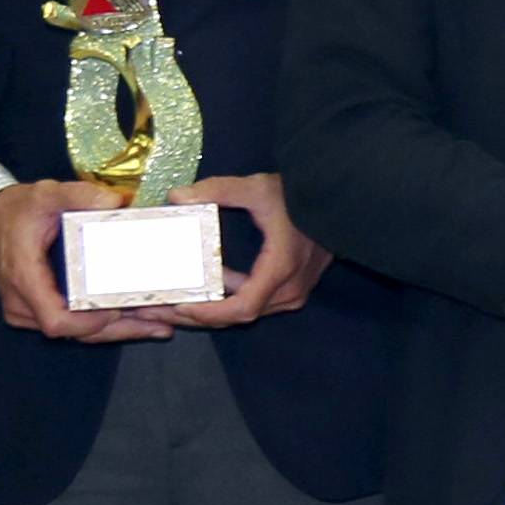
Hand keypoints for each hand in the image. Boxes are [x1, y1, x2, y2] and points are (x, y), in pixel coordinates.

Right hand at [0, 178, 175, 343]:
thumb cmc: (15, 210)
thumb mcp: (45, 194)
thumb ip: (78, 195)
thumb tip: (115, 202)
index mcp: (24, 278)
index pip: (56, 320)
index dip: (89, 323)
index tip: (119, 311)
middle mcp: (23, 303)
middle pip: (72, 332)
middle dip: (116, 330)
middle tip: (159, 325)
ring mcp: (28, 311)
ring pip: (73, 333)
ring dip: (113, 330)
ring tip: (157, 325)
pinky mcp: (36, 311)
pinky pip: (69, 324)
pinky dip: (100, 323)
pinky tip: (134, 319)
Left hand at [163, 172, 331, 328]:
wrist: (339, 200)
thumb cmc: (301, 195)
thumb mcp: (257, 188)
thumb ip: (217, 191)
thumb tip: (177, 196)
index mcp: (280, 269)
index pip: (241, 308)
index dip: (208, 314)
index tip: (180, 307)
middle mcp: (289, 289)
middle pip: (239, 316)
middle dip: (200, 315)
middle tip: (165, 309)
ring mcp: (295, 292)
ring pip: (248, 312)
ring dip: (215, 308)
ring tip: (181, 299)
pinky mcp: (295, 288)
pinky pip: (258, 302)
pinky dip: (232, 298)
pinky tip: (215, 282)